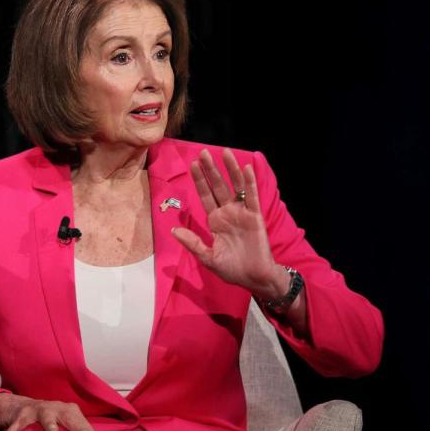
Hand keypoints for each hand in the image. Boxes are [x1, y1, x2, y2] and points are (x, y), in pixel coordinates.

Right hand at [0, 393, 106, 430]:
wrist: (27, 407)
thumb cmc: (55, 420)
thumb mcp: (69, 425)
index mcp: (70, 411)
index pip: (84, 425)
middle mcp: (56, 408)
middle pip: (69, 415)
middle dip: (77, 425)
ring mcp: (39, 410)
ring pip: (45, 414)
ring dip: (50, 422)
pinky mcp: (22, 415)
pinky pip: (18, 424)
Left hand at [171, 148, 282, 298]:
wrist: (254, 277)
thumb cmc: (232, 269)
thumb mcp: (208, 257)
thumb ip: (193, 243)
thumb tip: (173, 231)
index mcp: (215, 221)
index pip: (205, 196)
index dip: (200, 181)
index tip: (193, 165)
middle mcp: (228, 213)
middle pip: (218, 186)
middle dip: (211, 170)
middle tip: (203, 152)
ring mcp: (242, 212)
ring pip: (236, 186)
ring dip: (230, 169)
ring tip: (224, 152)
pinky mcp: (255, 216)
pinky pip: (252, 196)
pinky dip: (250, 182)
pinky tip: (246, 168)